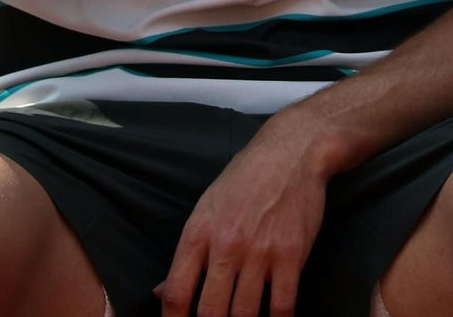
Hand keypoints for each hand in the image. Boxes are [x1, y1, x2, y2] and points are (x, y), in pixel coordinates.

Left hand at [156, 119, 331, 316]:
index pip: (177, 293)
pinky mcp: (292, 255)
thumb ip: (187, 253)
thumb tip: (161, 292)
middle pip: (210, 313)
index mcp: (199, 233)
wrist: (292, 152)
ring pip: (245, 315)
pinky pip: (282, 305)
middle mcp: (227, 246)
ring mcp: (260, 252)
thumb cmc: (246, 178)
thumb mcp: (207, 206)